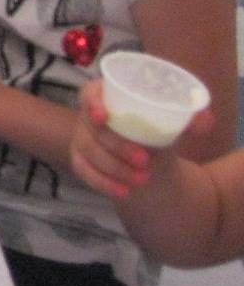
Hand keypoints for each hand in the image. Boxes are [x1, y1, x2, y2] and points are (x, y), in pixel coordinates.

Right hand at [68, 77, 212, 199]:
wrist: (147, 156)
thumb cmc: (154, 129)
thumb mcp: (169, 122)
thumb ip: (188, 120)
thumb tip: (206, 119)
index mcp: (105, 96)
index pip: (89, 94)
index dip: (93, 104)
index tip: (104, 116)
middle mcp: (88, 116)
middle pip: (93, 129)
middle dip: (117, 146)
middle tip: (145, 160)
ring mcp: (81, 139)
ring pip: (90, 153)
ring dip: (115, 168)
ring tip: (143, 179)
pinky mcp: (80, 160)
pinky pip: (85, 172)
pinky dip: (104, 183)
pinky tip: (123, 191)